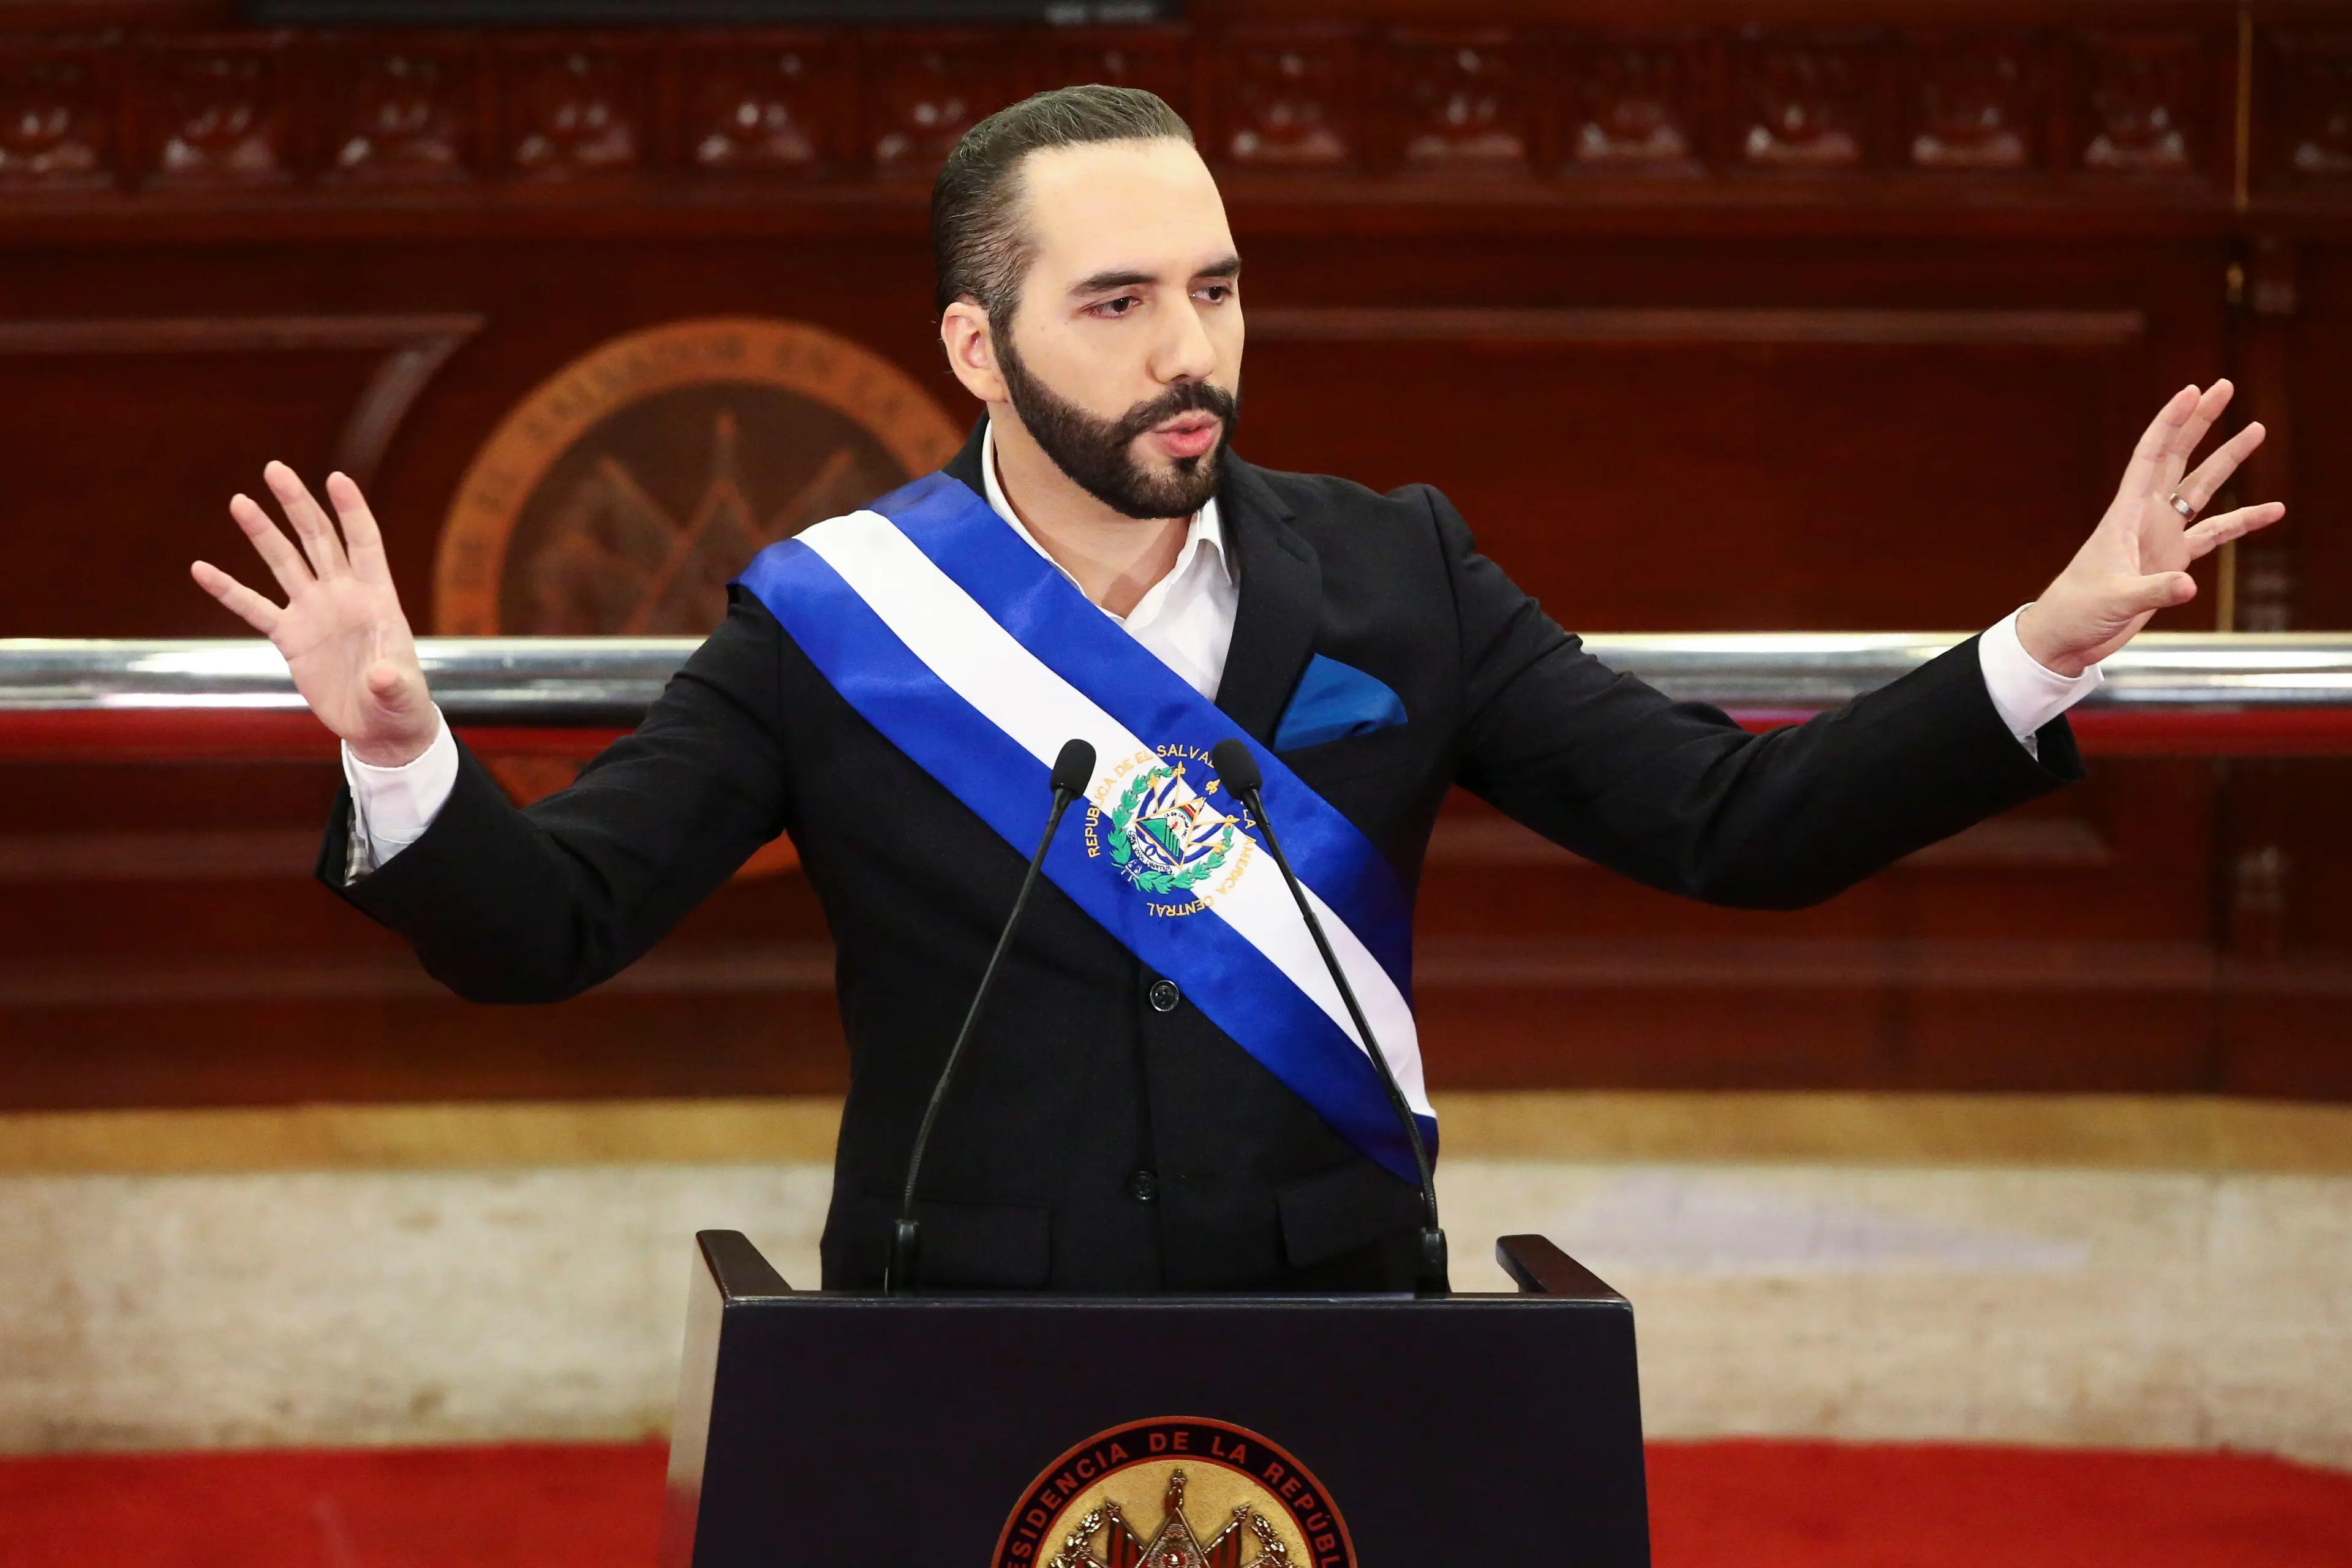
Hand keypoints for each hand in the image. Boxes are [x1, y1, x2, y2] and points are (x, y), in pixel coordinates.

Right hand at [190, 462, 437, 766]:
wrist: (379, 727)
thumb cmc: (400, 705)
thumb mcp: (402, 696)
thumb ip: (392, 683)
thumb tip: (382, 676)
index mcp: (378, 599)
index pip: (364, 544)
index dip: (352, 511)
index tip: (336, 478)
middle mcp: (343, 596)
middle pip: (319, 540)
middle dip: (298, 505)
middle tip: (275, 468)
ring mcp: (314, 613)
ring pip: (285, 563)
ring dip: (263, 533)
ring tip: (240, 501)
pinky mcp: (290, 638)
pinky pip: (254, 608)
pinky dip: (229, 590)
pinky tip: (201, 568)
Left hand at [2017, 381, 2284, 676]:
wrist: (2067, 637)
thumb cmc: (2078, 611)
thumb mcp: (2115, 599)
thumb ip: (2154, 591)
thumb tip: (2188, 585)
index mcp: (2125, 514)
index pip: (2150, 455)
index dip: (2170, 422)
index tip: (2193, 391)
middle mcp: (2145, 517)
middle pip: (2177, 457)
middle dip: (2200, 422)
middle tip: (2225, 386)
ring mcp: (2160, 536)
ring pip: (2200, 488)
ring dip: (2227, 461)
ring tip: (2256, 430)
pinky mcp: (2171, 560)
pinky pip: (2214, 533)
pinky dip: (2242, 521)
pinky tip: (2271, 510)